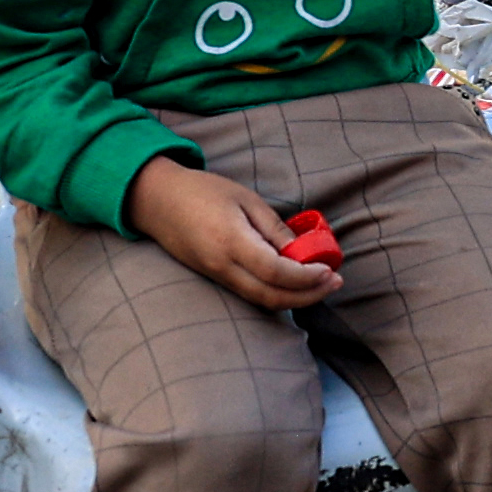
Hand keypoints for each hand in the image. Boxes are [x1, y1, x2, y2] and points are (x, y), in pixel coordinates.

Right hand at [127, 155, 340, 310]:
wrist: (157, 201)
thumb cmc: (203, 191)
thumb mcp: (245, 199)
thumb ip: (273, 228)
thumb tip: (302, 252)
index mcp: (231, 241)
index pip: (276, 271)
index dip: (306, 277)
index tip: (329, 270)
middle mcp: (222, 266)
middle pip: (271, 296)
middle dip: (308, 295)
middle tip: (334, 283)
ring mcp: (215, 276)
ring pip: (261, 300)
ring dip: (294, 298)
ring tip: (320, 284)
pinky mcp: (213, 278)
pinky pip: (249, 294)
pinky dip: (275, 294)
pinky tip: (293, 283)